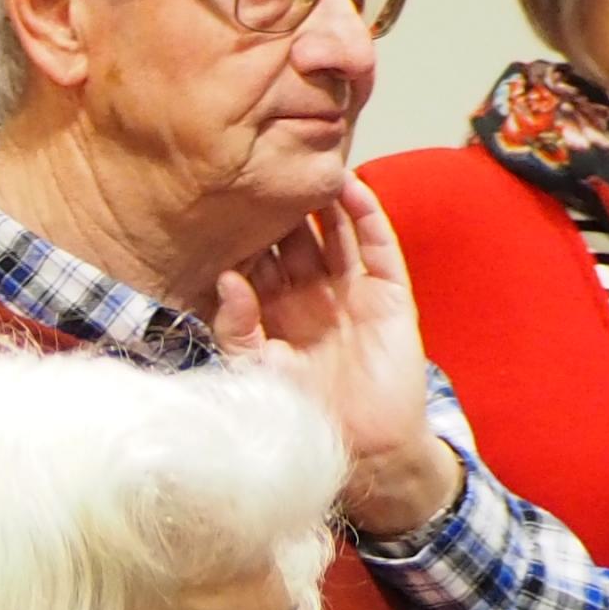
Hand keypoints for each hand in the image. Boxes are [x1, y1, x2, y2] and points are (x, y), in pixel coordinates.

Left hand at [209, 177, 457, 541]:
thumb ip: (234, 326)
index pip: (254, 260)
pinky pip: (377, 246)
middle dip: (279, 207)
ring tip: (306, 161)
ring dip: (322, 200)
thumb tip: (225, 277)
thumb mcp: (252, 370)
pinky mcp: (388, 293)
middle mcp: (309, 295)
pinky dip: (366, 214)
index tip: (220, 195)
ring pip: (334, 232)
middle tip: (262, 165)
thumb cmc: (297, 415)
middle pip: (293, 238)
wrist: (360, 448)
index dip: (242, 232)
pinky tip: (351, 186)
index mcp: (270, 312)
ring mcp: (350, 290)